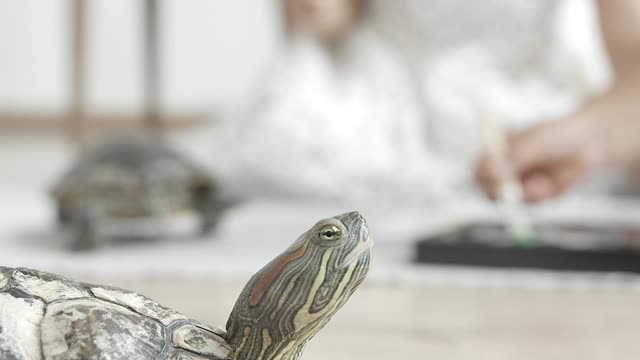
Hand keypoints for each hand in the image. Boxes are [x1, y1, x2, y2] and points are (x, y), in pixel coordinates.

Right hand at [475, 117, 604, 201]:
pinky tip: (557, 181)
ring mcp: (519, 184)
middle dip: (508, 194)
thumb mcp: (536, 142)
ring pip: (515, 200)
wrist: (590, 141)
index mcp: (496, 152)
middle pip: (491, 191)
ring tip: (549, 180)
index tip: (499, 180)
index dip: (484, 178)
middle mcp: (504, 170)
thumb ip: (514, 158)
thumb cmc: (558, 134)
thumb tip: (492, 172)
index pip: (479, 170)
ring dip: (532, 193)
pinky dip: (546, 195)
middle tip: (527, 189)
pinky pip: (535, 203)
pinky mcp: (535, 195)